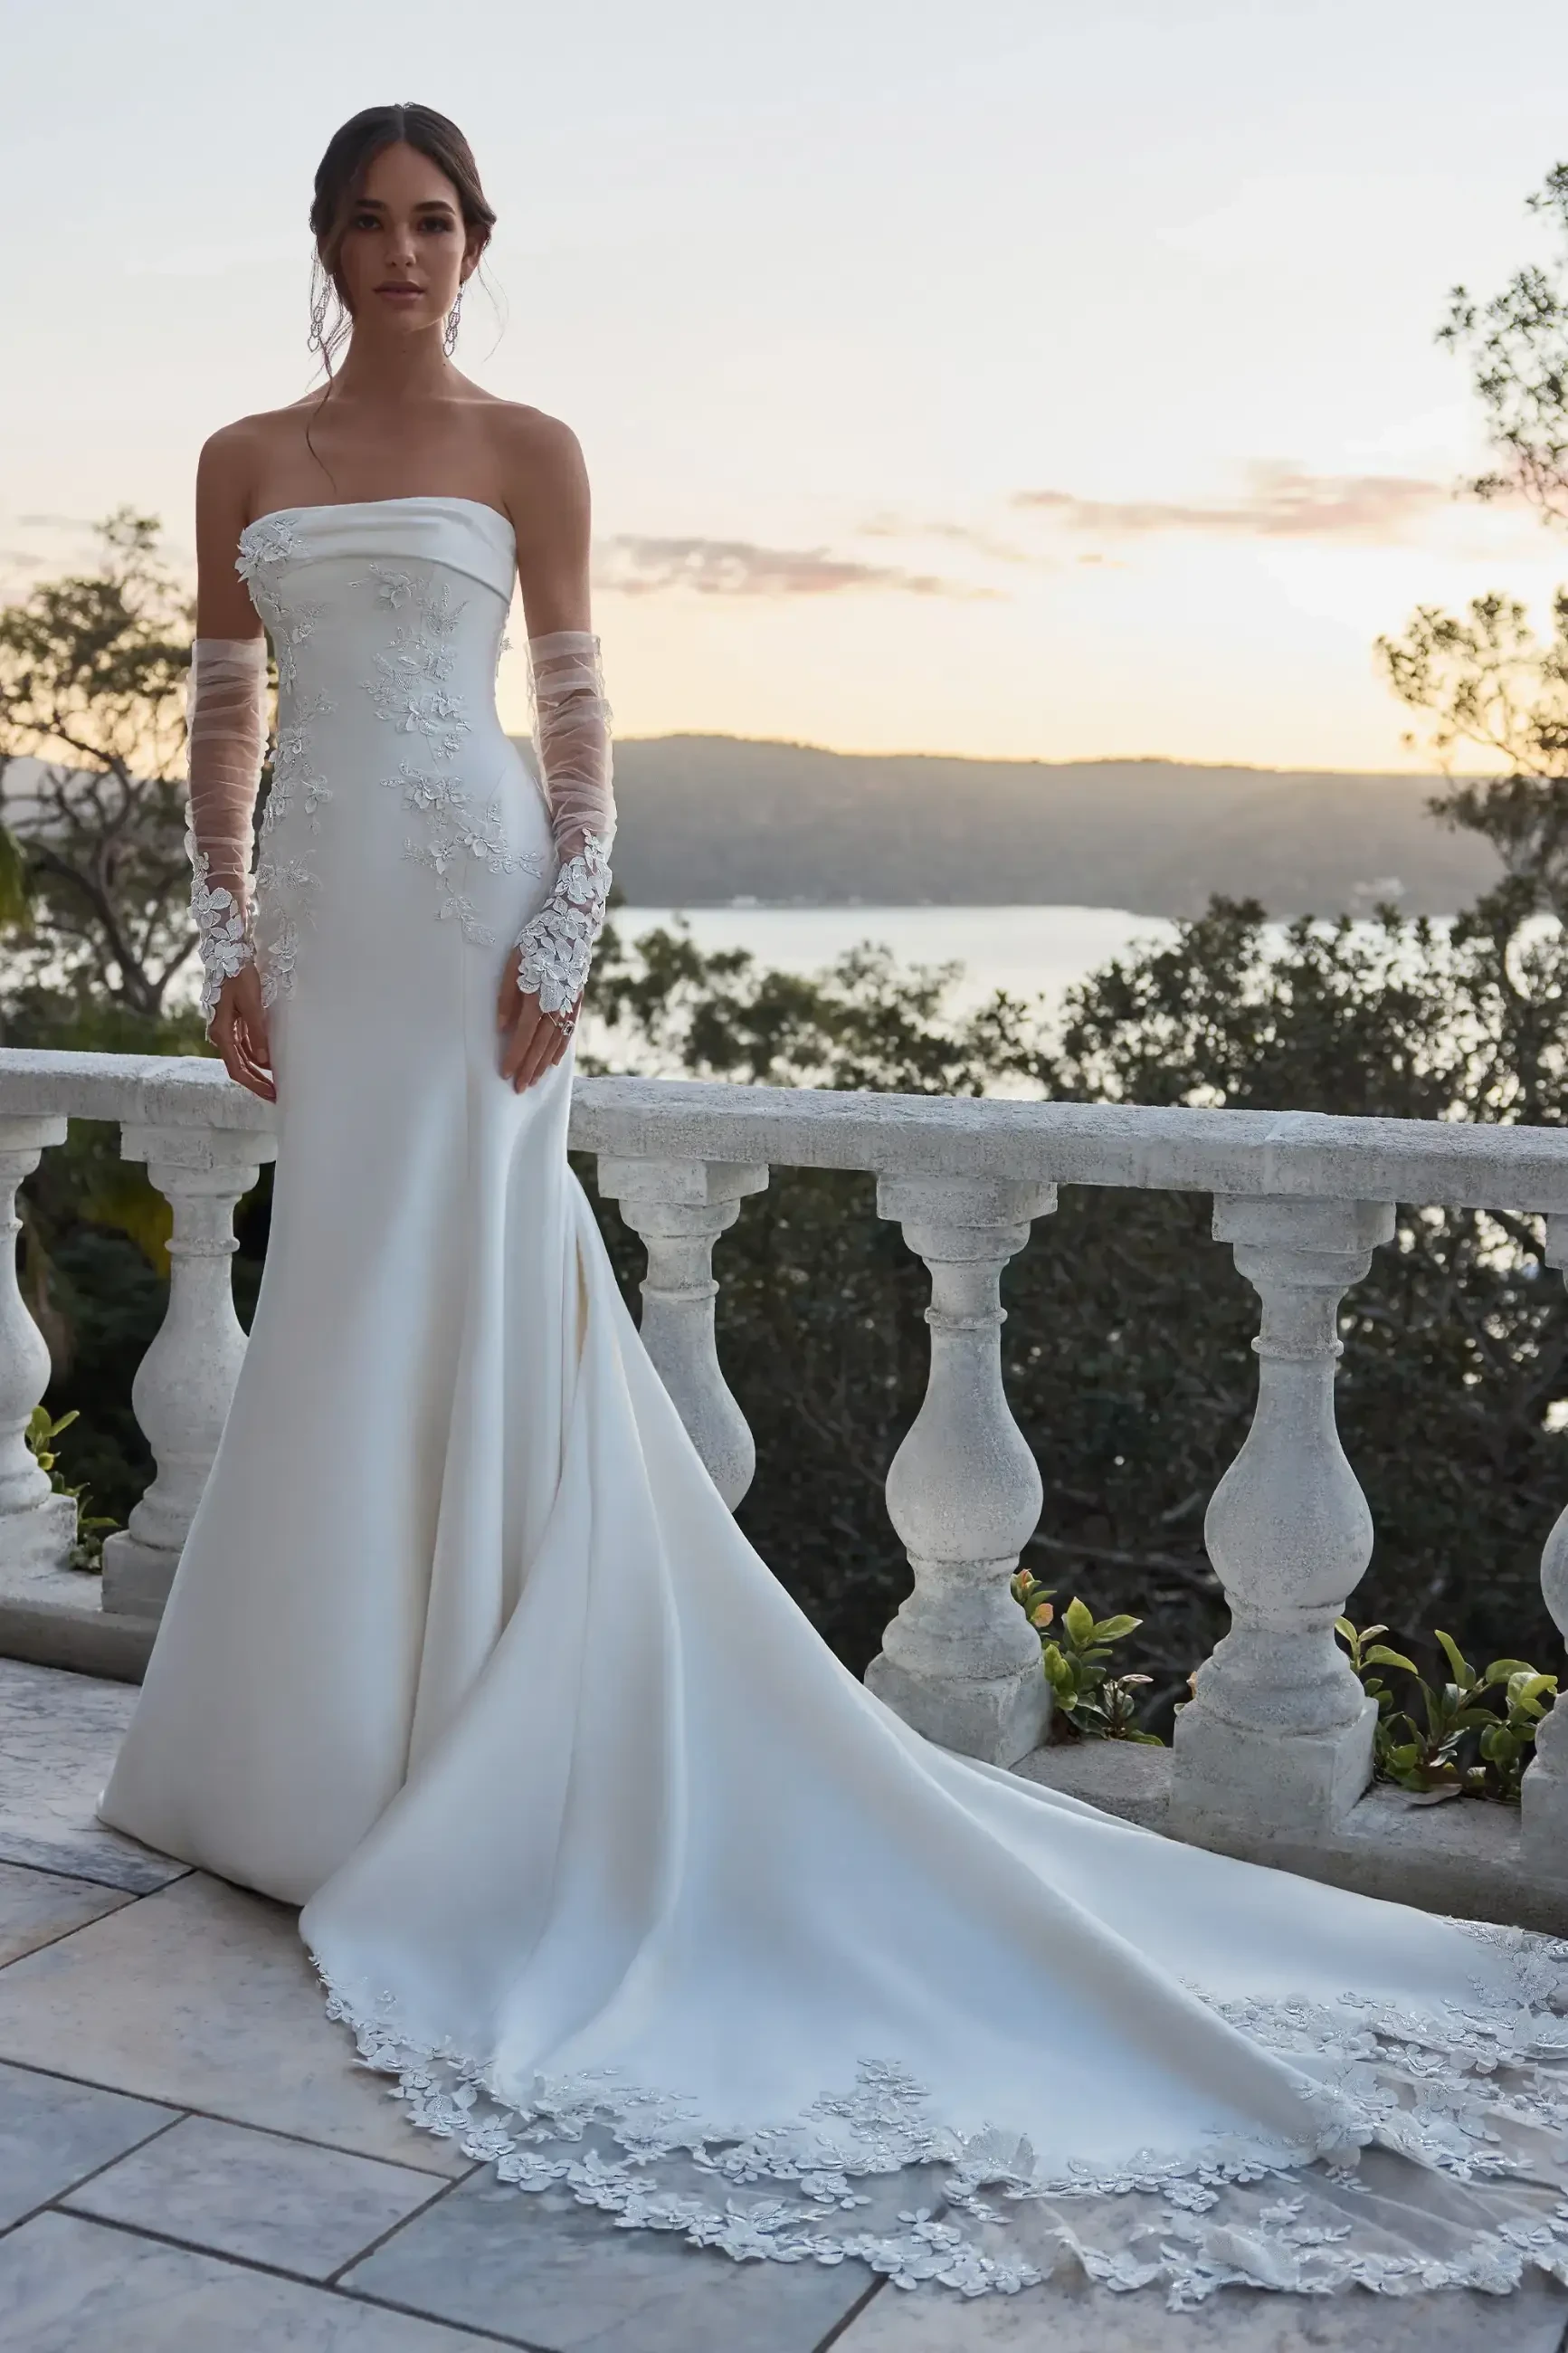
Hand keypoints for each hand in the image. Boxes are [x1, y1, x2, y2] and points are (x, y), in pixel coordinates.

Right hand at [210, 960, 274, 1101]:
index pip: (237, 1068)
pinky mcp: (232, 1021)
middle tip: (276, 1094)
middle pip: (239, 1066)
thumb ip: (257, 1032)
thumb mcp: (251, 1003)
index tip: (271, 1094)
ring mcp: (226, 1028)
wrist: (228, 953)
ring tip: (275, 1081)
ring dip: (257, 1069)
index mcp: (221, 1032)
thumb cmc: (238, 976)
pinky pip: (244, 1044)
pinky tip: (269, 1059)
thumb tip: (264, 1060)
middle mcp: (221, 1034)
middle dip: (257, 1081)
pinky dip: (256, 1054)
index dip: (254, 1084)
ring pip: (242, 1056)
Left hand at [496, 951, 576, 1090]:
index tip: (506, 1074)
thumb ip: (507, 997)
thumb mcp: (513, 965)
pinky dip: (561, 1049)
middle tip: (520, 1088)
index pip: (524, 1036)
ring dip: (544, 1064)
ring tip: (534, 1080)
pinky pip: (569, 1032)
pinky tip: (554, 1062)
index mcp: (537, 998)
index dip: (515, 1056)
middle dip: (529, 1068)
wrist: (570, 926)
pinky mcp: (576, 1002)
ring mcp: (569, 1006)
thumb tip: (501, 1027)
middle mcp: (556, 1007)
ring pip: (555, 1042)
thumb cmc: (535, 943)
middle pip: (541, 1045)